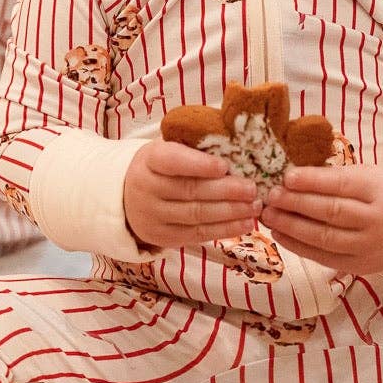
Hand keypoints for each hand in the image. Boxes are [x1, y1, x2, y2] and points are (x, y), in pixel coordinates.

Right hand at [122, 138, 258, 251]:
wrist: (128, 198)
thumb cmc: (161, 167)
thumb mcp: (169, 148)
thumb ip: (194, 146)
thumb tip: (236, 144)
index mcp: (149, 159)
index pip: (172, 161)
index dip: (199, 164)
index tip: (225, 165)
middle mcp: (146, 189)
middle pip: (189, 190)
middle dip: (225, 190)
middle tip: (252, 188)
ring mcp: (153, 217)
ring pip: (196, 215)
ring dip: (230, 212)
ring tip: (254, 207)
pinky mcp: (163, 238)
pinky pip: (197, 234)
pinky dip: (224, 230)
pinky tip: (244, 224)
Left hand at [259, 164, 382, 274]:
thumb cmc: (380, 196)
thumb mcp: (368, 176)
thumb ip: (336, 176)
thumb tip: (291, 176)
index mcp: (380, 190)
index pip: (342, 185)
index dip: (313, 181)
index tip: (286, 177)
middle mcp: (379, 220)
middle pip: (332, 212)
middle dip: (297, 203)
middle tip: (271, 196)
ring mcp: (370, 247)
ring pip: (325, 238)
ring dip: (292, 227)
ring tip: (269, 215)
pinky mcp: (360, 267)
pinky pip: (323, 257)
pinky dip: (298, 246)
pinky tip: (280, 234)